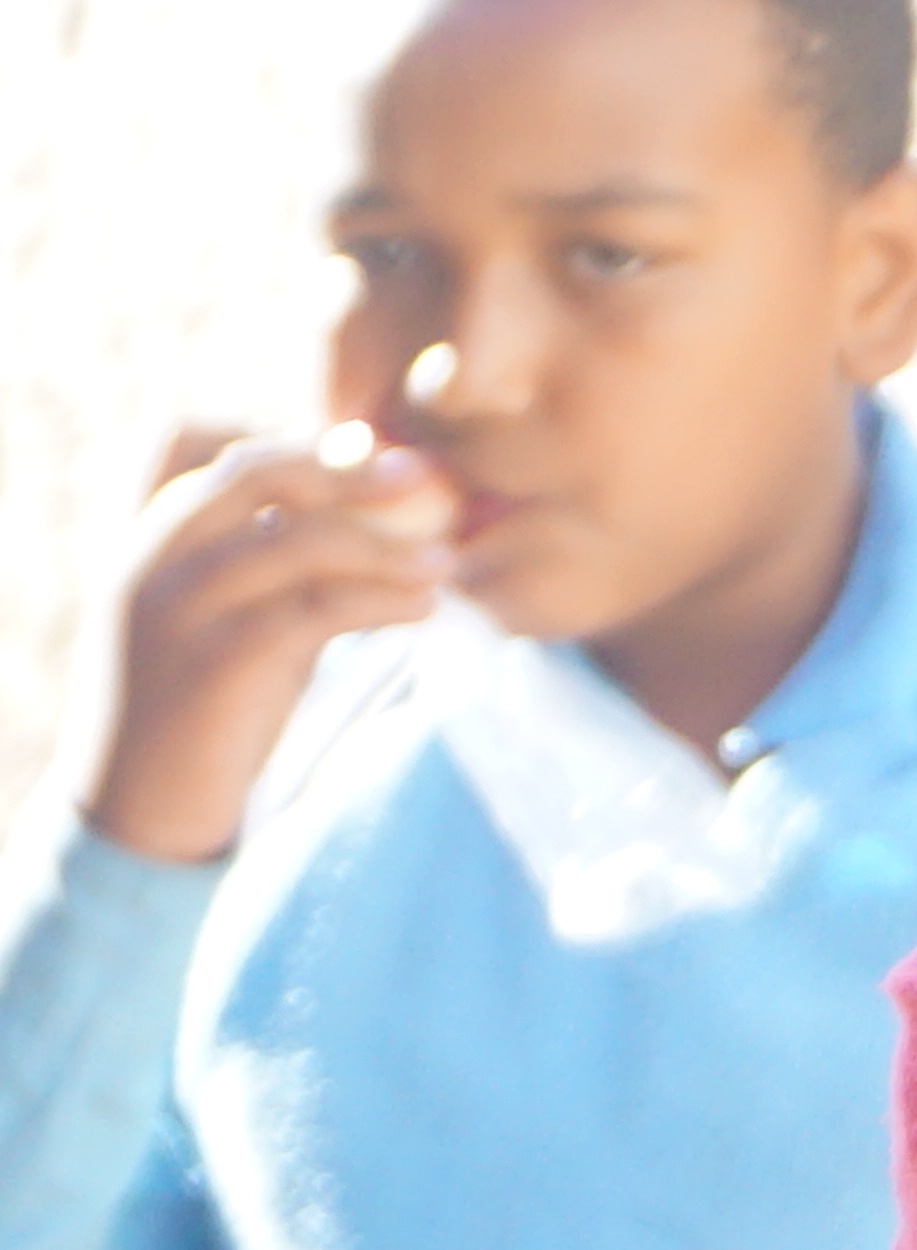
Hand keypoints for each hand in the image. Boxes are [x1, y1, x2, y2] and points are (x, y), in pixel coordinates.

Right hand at [81, 425, 456, 865]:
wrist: (137, 816)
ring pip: (290, 539)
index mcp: (141, 540)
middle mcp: (147, 560)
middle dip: (340, 464)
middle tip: (422, 474)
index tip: (353, 448)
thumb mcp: (226, 621)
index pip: (184, 439)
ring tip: (446, 559)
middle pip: (248, 470)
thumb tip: (383, 519)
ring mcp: (174, 608)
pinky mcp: (213, 664)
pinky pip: (311, 609)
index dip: (271, 434)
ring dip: (382, 541)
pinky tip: (423, 607)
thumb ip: (273, 566)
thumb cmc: (199, 713)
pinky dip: (379, 599)